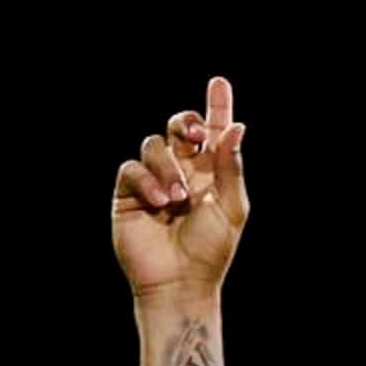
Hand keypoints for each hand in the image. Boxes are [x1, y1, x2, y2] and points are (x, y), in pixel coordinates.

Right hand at [112, 76, 249, 295]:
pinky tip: (159, 203)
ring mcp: (154, 181)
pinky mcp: (129, 195)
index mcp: (211, 173)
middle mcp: (182, 172)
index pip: (212, 132)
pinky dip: (146, 180)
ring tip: (178, 199)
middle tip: (194, 136)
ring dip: (167, 167)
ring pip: (153, 145)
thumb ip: (231, 167)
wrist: (180, 282)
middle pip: (177, 128)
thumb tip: (237, 126)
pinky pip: (131, 168)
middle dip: (185, 123)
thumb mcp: (230, 207)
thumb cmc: (210, 250)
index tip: (219, 83)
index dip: (216, 106)